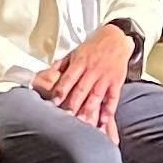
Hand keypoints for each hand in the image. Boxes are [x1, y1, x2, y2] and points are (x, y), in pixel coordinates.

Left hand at [34, 25, 131, 144]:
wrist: (117, 37)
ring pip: (96, 96)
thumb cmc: (94, 46)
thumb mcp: (74, 52)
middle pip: (81, 90)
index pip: (68, 79)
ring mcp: (105, 77)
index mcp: (80, 62)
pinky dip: (108, 110)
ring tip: (83, 125)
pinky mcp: (116, 82)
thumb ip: (61, 65)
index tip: (54, 102)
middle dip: (73, 105)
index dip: (61, 91)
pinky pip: (112, 98)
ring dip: (89, 110)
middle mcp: (92, 70)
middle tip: (66, 119)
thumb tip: (45, 75)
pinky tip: (103, 121)